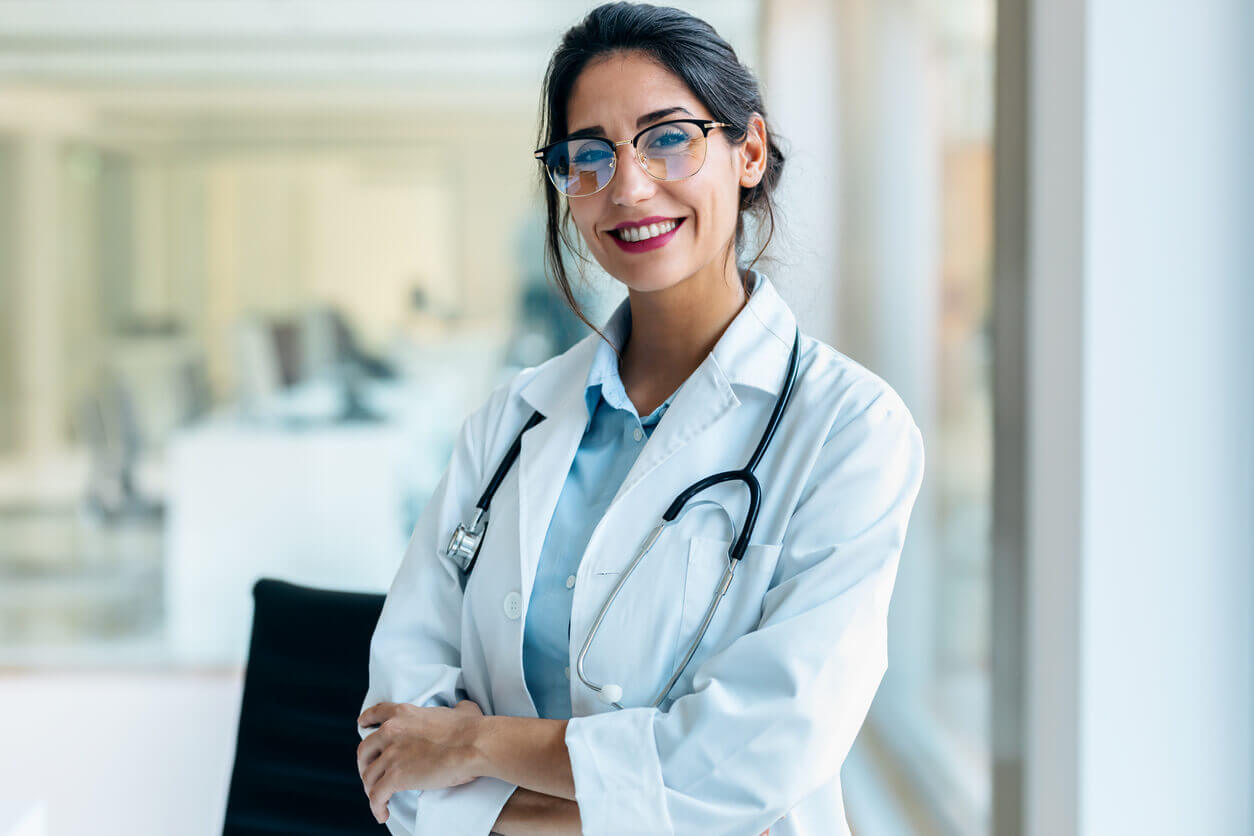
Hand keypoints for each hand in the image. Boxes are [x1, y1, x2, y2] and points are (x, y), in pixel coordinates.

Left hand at [356, 699, 485, 822]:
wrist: (473, 745)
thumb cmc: (471, 729)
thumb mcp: (461, 710)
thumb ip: (455, 708)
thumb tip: (462, 710)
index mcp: (404, 713)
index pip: (376, 713)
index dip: (366, 720)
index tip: (361, 725)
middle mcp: (392, 731)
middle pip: (365, 749)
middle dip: (365, 763)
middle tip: (371, 773)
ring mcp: (392, 754)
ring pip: (368, 775)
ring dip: (371, 788)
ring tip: (379, 799)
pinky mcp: (395, 777)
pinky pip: (376, 796)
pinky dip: (376, 806)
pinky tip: (382, 814)